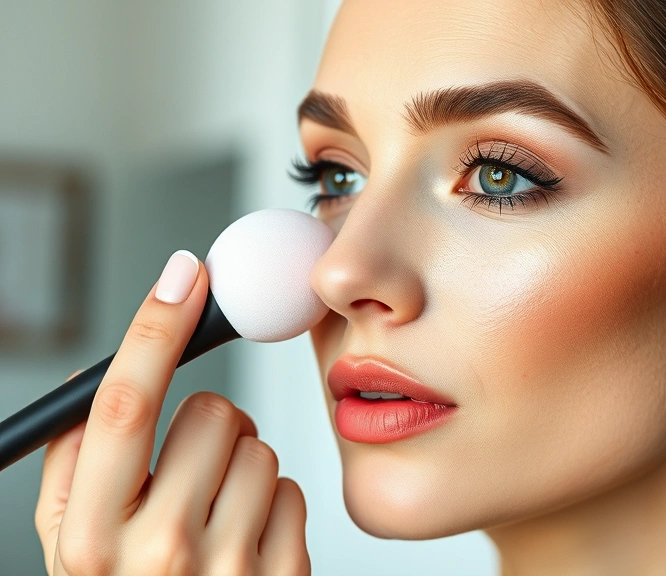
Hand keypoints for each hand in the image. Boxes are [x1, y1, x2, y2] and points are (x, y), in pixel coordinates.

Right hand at [34, 251, 310, 574]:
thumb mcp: (71, 547)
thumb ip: (74, 467)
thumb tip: (101, 379)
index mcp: (88, 537)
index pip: (121, 407)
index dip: (153, 329)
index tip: (184, 273)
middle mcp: (155, 554)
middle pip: (212, 412)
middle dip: (210, 424)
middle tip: (195, 468)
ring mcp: (227, 568)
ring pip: (262, 444)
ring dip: (244, 464)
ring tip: (219, 513)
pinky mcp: (284, 575)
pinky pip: (293, 487)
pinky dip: (274, 501)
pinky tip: (249, 539)